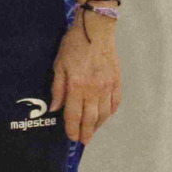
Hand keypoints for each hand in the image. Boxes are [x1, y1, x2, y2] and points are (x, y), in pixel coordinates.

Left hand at [50, 10, 120, 143]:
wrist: (95, 30)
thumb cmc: (73, 45)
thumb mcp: (59, 65)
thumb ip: (57, 88)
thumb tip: (55, 108)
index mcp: (76, 86)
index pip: (73, 114)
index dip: (72, 127)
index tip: (71, 137)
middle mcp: (93, 89)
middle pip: (90, 117)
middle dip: (86, 131)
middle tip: (83, 141)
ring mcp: (107, 86)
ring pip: (103, 113)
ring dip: (98, 125)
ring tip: (92, 131)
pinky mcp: (116, 81)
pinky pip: (114, 103)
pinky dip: (109, 112)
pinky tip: (104, 116)